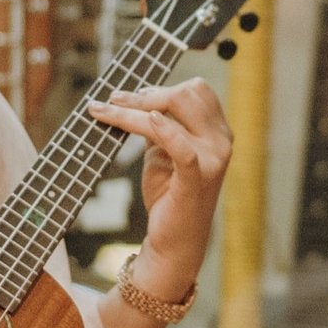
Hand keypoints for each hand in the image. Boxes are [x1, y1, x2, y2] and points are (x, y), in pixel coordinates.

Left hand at [89, 81, 230, 300]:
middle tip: (113, 101)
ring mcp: (213, 160)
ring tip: (106, 111)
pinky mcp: (196, 180)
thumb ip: (158, 125)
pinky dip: (164, 131)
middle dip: (145, 94)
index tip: (129, 95)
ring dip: (133, 109)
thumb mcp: (162, 152)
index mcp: (218, 131)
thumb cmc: (168, 194)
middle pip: (187, 93)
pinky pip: (182, 148)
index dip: (161, 87)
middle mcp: (221, 141)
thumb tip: (134, 97)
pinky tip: (148, 121)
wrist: (174, 240)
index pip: (196, 90)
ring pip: (172, 112)